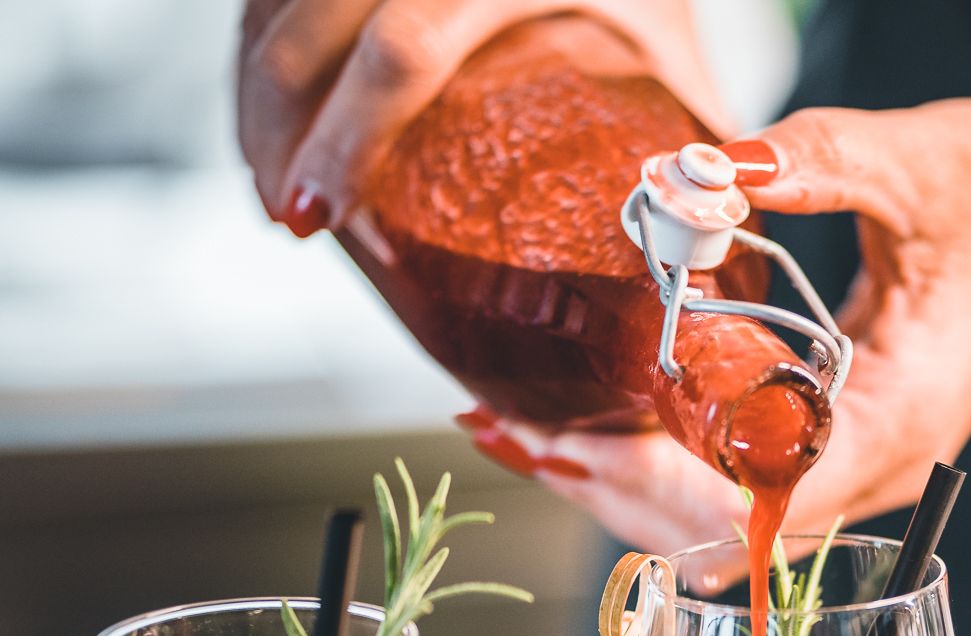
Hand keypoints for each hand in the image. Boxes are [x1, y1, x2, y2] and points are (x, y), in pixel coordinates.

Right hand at [238, 0, 728, 232]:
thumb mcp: (665, 45)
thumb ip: (677, 134)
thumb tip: (683, 245)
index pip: (405, 51)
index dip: (349, 139)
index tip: (324, 215)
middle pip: (314, 23)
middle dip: (280, 126)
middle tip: (289, 217)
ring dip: (257, 87)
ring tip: (274, 177)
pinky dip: (261, 42)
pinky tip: (271, 103)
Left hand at [516, 99, 970, 548]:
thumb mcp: (916, 160)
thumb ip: (804, 162)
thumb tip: (687, 175)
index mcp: (901, 415)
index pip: (764, 497)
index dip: (654, 482)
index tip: (564, 433)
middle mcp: (879, 465)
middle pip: (726, 532)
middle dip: (609, 492)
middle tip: (506, 428)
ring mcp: (862, 465)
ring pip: (725, 522)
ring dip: (623, 489)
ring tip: (519, 433)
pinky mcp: (845, 444)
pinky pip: (741, 485)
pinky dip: (661, 467)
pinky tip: (593, 431)